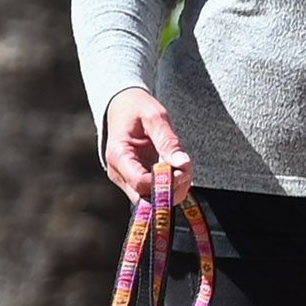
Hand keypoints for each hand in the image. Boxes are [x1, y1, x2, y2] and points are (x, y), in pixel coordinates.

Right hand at [99, 88, 189, 202]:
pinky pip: (153, 193)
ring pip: (151, 200)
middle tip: (186, 170)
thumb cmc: (137, 108)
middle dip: (171, 189)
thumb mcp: (155, 117)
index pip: (141, 183)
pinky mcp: (134, 180)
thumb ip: (168, 141)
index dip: (166, 182)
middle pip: (145, 198)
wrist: (123, 106)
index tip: (183, 168)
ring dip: (173, 190)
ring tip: (183, 167)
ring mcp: (125, 179)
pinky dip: (169, 187)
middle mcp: (118, 172)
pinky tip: (177, 171)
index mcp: (118, 155)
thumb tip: (182, 164)